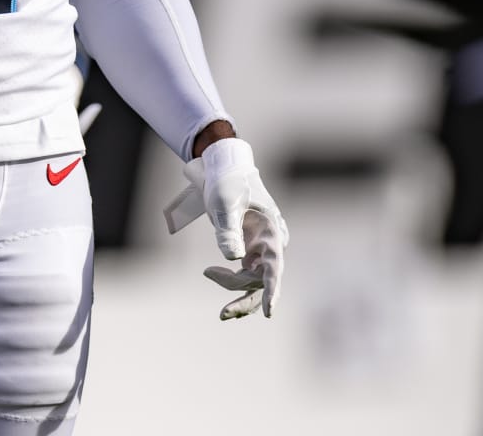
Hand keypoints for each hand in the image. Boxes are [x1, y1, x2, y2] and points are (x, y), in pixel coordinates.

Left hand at [163, 137, 287, 319]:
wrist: (223, 168)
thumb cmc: (227, 182)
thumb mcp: (224, 203)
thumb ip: (228, 231)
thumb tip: (234, 260)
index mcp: (272, 232)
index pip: (274, 267)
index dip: (272, 291)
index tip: (269, 312)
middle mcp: (270, 245)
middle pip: (262, 282)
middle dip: (244, 300)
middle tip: (223, 315)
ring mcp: (261, 250)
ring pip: (250, 281)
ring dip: (231, 286)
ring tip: (208, 273)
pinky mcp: (249, 252)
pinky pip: (241, 275)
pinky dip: (227, 278)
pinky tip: (211, 272)